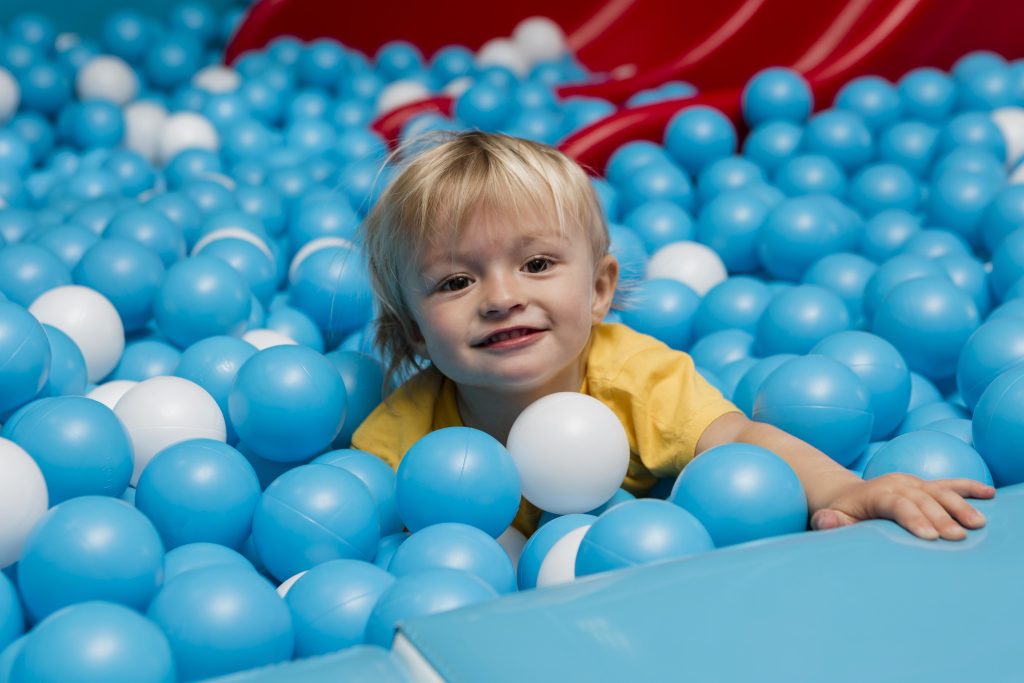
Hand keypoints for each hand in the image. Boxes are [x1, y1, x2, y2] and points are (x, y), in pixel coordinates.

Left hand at [809, 473, 995, 540]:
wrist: (844, 494)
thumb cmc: (839, 513)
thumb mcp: (829, 518)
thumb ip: (827, 522)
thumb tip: (826, 521)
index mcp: (876, 493)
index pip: (897, 504)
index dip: (913, 518)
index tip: (929, 536)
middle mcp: (897, 484)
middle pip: (923, 500)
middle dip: (941, 518)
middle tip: (957, 537)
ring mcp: (913, 483)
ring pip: (940, 492)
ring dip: (960, 506)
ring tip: (977, 523)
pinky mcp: (924, 485)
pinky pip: (949, 485)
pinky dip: (969, 487)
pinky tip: (989, 493)